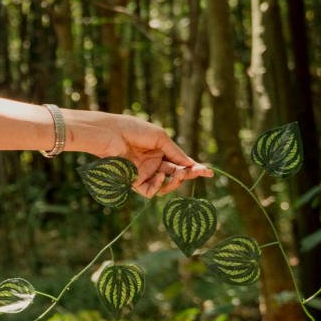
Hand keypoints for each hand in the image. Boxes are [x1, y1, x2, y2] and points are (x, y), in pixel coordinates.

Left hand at [68, 110, 212, 198]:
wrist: (110, 133)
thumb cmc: (133, 130)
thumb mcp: (160, 137)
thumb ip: (175, 152)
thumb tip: (190, 164)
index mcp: (159, 151)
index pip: (179, 163)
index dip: (193, 168)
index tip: (209, 172)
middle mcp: (152, 164)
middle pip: (175, 175)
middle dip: (188, 175)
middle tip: (199, 173)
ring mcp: (143, 174)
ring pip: (165, 186)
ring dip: (175, 181)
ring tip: (178, 172)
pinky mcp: (133, 182)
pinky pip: (150, 191)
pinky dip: (159, 185)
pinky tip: (161, 176)